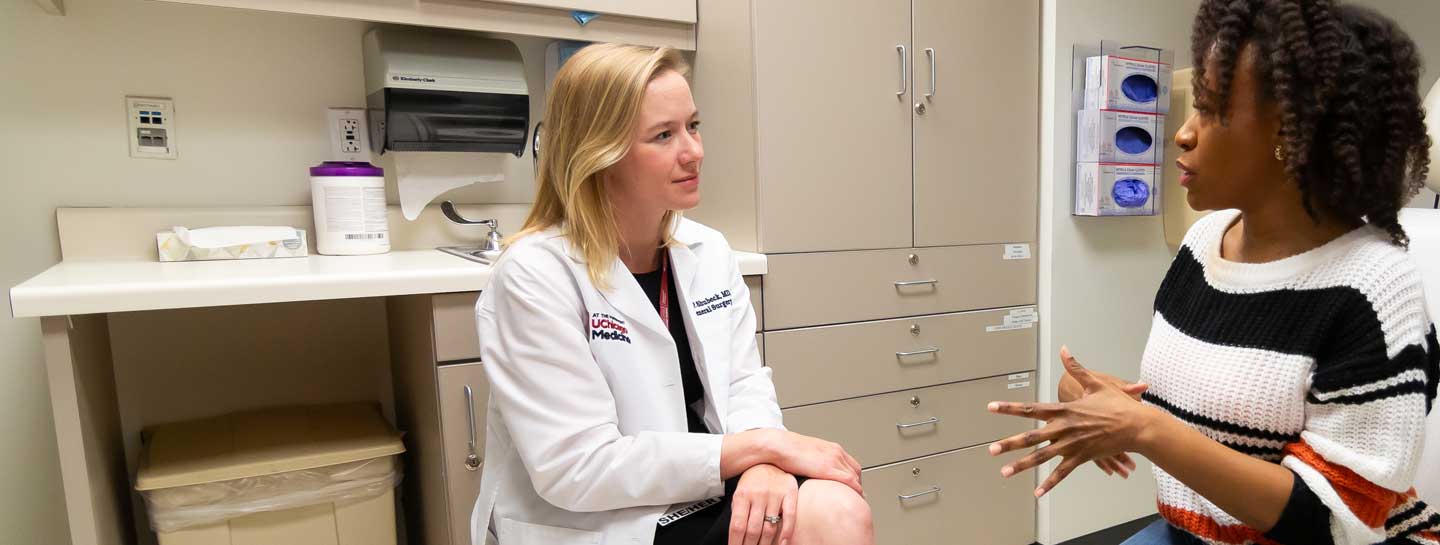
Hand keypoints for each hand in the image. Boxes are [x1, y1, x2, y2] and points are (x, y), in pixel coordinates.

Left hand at [729, 464, 797, 544]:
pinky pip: (790, 517)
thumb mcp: (740, 493)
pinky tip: (782, 543)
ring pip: (770, 527)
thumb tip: (737, 537)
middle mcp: (758, 494)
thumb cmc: (753, 481)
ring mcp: (775, 494)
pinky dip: (786, 532)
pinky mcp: (790, 494)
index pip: (737, 526)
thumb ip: (739, 512)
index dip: (736, 543)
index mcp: (742, 495)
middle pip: (753, 530)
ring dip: (765, 544)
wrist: (769, 458)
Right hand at [768, 431, 862, 495]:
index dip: (854, 477)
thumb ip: (814, 463)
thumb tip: (812, 474)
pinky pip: (850, 481)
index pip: (851, 464)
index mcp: (831, 448)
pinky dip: (855, 490)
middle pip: (856, 471)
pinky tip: (854, 498)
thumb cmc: (786, 451)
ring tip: (854, 500)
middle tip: (855, 497)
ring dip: (857, 489)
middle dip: (857, 484)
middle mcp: (836, 452)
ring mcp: (834, 459)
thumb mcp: (806, 455)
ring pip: (855, 477)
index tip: (852, 487)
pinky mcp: (829, 468)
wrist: (779, 445)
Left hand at [987, 346, 1159, 496]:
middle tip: (991, 450)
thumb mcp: (1095, 383)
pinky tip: (1037, 493)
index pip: (1030, 409)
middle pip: (1031, 437)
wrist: (1138, 426)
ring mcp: (1071, 445)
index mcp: (1064, 410)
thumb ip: (1076, 368)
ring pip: (1042, 457)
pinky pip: (1062, 473)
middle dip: (1009, 444)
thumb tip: (1064, 349)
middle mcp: (1064, 428)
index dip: (1009, 408)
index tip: (991, 408)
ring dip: (1022, 465)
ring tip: (1004, 472)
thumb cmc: (1118, 405)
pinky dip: (1050, 484)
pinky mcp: (1081, 458)